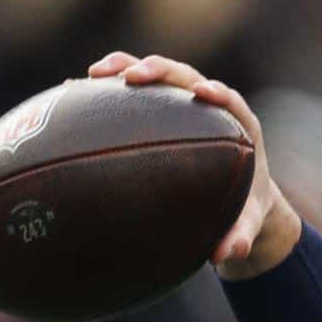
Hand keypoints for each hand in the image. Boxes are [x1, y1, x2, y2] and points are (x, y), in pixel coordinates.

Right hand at [88, 52, 301, 279]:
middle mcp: (210, 107)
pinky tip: (73, 90)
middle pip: (186, 77)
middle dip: (160, 70)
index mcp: (240, 127)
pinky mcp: (161, 108)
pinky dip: (107, 88)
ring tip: (94, 74)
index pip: (230, 102)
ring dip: (126, 67)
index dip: (218, 93)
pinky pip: (132, 92)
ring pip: (156, 76)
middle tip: (132, 76)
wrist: (238, 195)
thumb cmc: (246, 206)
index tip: (203, 93)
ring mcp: (182, 104)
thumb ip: (242, 236)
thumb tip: (225, 254)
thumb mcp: (248, 223)